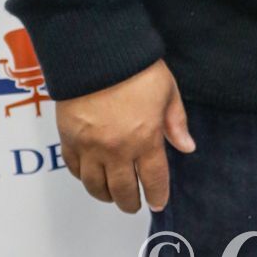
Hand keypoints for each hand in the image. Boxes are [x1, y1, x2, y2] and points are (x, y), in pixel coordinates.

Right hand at [56, 59, 194, 213]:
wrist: (97, 52)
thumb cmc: (137, 68)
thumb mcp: (167, 92)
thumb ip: (175, 123)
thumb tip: (187, 147)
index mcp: (145, 139)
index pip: (153, 179)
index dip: (156, 195)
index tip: (157, 203)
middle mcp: (117, 150)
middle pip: (122, 190)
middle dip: (130, 202)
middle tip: (133, 204)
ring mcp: (90, 147)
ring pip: (95, 186)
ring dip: (105, 195)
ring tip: (111, 195)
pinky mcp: (69, 139)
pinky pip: (74, 169)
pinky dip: (83, 177)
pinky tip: (90, 176)